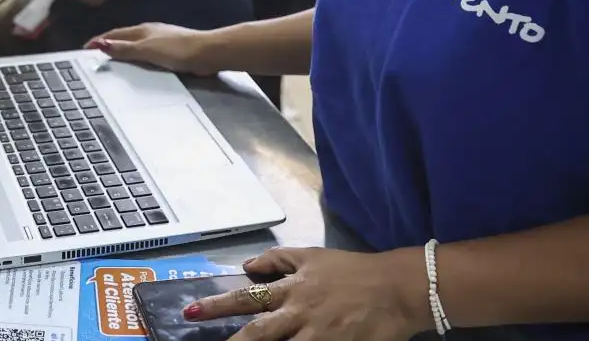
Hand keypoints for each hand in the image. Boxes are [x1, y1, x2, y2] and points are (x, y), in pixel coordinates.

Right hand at [86, 22, 213, 74]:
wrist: (207, 53)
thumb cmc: (176, 50)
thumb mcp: (147, 50)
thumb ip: (124, 48)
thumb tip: (101, 43)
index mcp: (142, 30)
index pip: (115, 34)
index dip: (100, 40)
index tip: (85, 48)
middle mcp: (150, 32)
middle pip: (124, 37)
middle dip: (109, 44)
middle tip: (96, 56)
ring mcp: (161, 40)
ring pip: (136, 45)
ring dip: (123, 51)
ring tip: (113, 63)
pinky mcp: (171, 51)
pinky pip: (147, 54)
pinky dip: (137, 58)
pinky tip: (139, 67)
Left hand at [185, 248, 428, 340]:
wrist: (397, 288)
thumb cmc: (353, 271)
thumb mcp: (313, 256)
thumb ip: (279, 260)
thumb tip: (248, 265)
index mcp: (292, 288)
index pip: (248, 297)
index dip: (218, 305)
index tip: (191, 312)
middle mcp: (300, 313)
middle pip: (259, 332)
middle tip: (203, 340)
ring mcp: (319, 335)